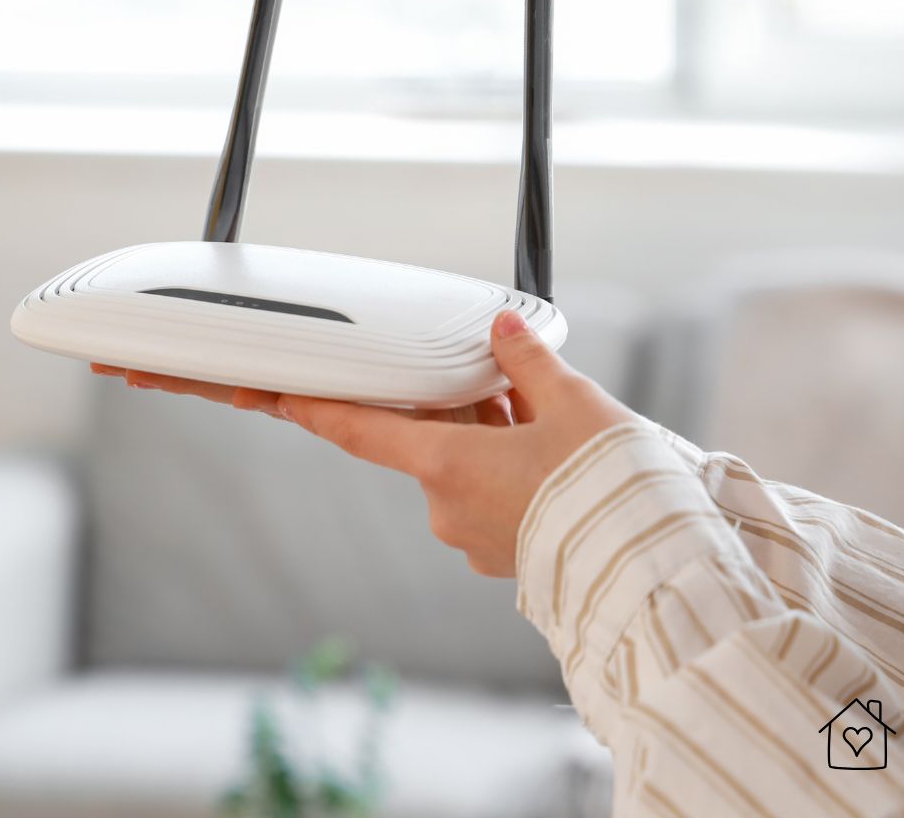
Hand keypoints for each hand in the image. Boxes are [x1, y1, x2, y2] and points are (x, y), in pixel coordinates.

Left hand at [90, 310, 632, 576]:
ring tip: (542, 411)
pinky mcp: (503, 543)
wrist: (661, 577)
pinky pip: (486, 483)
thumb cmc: (613, 497)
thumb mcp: (574, 407)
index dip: (295, 400)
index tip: (242, 387)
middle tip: (476, 378)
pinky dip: (502, 456)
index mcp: (444, 466)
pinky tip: (542, 441)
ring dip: (485, 429)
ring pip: (460, 457)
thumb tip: (499, 326)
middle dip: (442, 406)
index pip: (349, 425)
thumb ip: (526, 361)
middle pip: (418, 434)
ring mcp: (471, 529)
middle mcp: (445, 503)